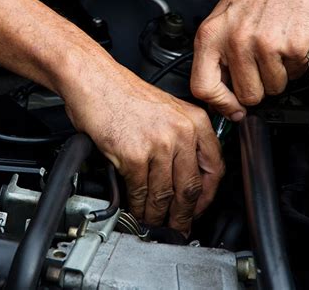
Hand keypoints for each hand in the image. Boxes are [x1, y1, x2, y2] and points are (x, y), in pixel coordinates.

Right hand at [64, 65, 223, 234]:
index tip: (199, 208)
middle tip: (179, 227)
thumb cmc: (122, 93)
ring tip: (154, 224)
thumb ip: (180, 137)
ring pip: (164, 194)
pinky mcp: (134, 154)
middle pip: (190, 187)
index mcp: (194, 120)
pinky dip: (138, 206)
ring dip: (158, 216)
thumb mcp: (165, 108)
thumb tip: (182, 172)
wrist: (94, 80)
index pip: (214, 168)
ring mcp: (158, 143)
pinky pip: (140, 191)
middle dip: (184, 215)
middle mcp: (181, 132)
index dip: (208, 197)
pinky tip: (136, 210)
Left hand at [191, 0, 308, 119]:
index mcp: (210, 37)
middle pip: (246, 95)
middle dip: (255, 87)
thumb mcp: (220, 23)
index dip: (219, 105)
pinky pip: (295, 74)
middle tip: (258, 64)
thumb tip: (221, 100)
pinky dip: (294, 64)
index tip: (231, 109)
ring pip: (272, 88)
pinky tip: (286, 42)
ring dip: (276, 74)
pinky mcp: (293, 46)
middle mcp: (235, 41)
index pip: (203, 88)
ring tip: (272, 47)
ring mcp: (264, 45)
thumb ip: (216, 59)